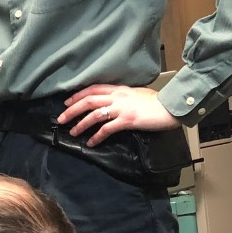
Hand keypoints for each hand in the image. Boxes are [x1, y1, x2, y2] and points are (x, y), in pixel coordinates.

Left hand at [57, 85, 178, 147]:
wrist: (170, 107)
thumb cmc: (156, 102)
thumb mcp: (137, 93)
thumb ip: (123, 96)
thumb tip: (113, 101)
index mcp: (119, 89)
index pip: (93, 89)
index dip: (77, 95)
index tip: (66, 102)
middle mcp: (118, 97)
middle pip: (88, 101)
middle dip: (72, 110)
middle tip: (61, 119)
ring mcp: (122, 108)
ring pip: (94, 114)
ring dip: (81, 124)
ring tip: (73, 132)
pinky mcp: (127, 120)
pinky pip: (107, 129)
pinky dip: (97, 136)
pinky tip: (91, 143)